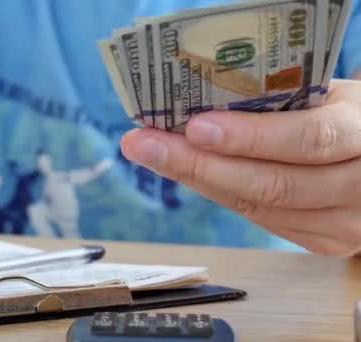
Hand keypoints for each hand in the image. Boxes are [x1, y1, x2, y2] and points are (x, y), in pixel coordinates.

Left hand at [121, 79, 360, 255]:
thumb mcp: (330, 98)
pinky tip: (186, 172)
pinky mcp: (323, 241)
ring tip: (151, 155)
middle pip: (273, 184)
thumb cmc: (349, 117)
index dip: (249, 138)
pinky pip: (260, 219)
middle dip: (199, 164)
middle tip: (145, 144)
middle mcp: (359, 187)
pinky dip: (218, 193)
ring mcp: (343, 224)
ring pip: (258, 208)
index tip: (194, 127)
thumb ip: (281, 103)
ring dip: (198, 180)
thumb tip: (200, 103)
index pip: (307, 140)